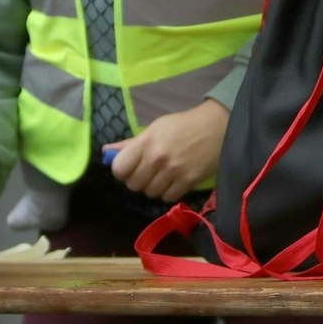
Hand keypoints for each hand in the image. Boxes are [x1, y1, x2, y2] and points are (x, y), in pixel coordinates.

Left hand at [105, 99, 228, 201]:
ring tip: (162, 175)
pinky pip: (167, 198)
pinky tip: (173, 180)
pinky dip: (168, 192)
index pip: (119, 168)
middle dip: (137, 180)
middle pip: (134, 185)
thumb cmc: (182, 125)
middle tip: (147, 172)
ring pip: (150, 193)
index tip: (128, 168)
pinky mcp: (188, 182)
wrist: (216, 127)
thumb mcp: (155, 128)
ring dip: (153, 187)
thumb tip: (106, 151)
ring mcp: (174, 171)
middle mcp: (158, 158)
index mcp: (147, 142)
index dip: (121, 171)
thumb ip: (130, 143)